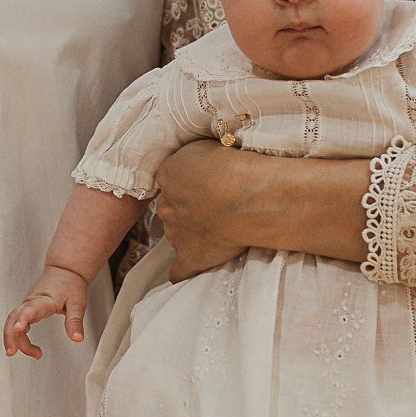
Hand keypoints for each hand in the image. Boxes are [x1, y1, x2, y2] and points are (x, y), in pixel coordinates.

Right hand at [4, 268, 88, 359]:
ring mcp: (27, 304)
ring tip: (20, 353)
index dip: (23, 318)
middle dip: (10, 335)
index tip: (18, 328)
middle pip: (14, 317)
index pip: (30, 309)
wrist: (65, 270)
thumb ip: (75, 322)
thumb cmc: (70, 284)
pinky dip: (17, 335)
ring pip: (12, 321)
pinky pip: (16, 321)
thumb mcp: (78, 304)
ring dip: (12, 338)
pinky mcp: (27, 308)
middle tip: (11, 352)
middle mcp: (31, 301)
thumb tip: (77, 338)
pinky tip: (25, 347)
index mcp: (44, 299)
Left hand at [154, 140, 249, 280]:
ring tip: (220, 229)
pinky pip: (178, 270)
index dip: (189, 183)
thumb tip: (199, 168)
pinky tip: (189, 269)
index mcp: (168, 173)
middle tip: (216, 206)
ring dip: (192, 232)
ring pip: (177, 233)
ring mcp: (176, 233)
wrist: (249, 197)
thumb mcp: (209, 146)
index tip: (207, 184)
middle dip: (188, 208)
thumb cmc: (236, 166)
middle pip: (171, 207)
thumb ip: (195, 160)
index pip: (170, 179)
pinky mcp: (190, 257)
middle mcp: (166, 204)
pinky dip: (183, 270)